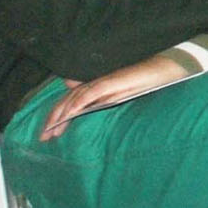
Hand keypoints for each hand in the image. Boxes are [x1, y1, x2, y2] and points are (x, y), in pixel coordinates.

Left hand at [38, 56, 197, 139]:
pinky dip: (78, 103)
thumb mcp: (122, 98)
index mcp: (97, 88)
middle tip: (43, 137)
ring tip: (51, 130)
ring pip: (74, 98)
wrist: (165, 70)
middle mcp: (96, 84)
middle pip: (67, 100)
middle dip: (52, 119)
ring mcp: (103, 82)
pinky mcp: (111, 81)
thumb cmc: (147, 84)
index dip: (56, 116)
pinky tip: (69, 114)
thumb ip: (104, 103)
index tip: (47, 134)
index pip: (70, 101)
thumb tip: (88, 109)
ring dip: (60, 114)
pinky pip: (90, 93)